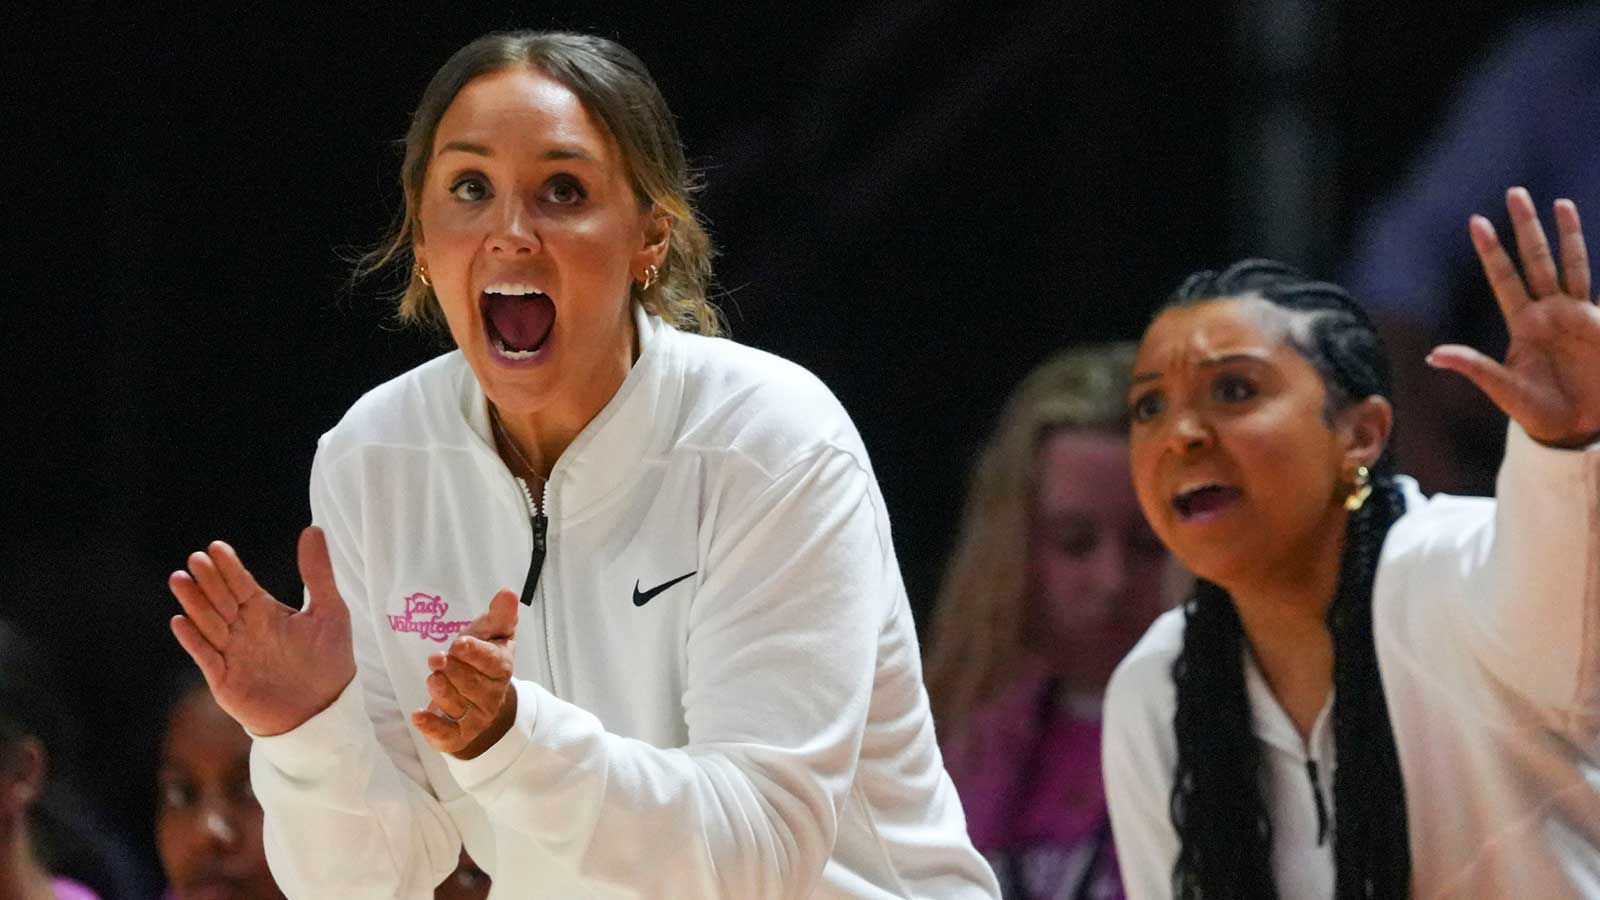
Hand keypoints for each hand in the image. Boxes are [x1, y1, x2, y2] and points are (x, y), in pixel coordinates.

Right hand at [168, 526, 355, 735]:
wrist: (324, 711)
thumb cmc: (329, 660)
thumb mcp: (329, 610)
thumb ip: (318, 572)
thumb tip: (313, 528)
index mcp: (265, 612)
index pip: (241, 584)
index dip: (229, 567)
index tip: (216, 546)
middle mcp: (244, 629)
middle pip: (220, 599)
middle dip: (208, 580)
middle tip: (196, 558)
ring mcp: (232, 653)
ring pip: (208, 623)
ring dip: (193, 603)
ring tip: (180, 579)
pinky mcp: (225, 679)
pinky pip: (205, 656)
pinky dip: (193, 640)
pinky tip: (180, 621)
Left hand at [411, 589, 518, 759]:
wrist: (480, 703)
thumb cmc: (481, 661)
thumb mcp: (490, 635)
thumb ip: (498, 616)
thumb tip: (508, 592)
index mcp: (501, 668)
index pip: (491, 661)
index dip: (474, 653)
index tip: (458, 644)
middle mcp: (491, 695)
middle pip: (470, 683)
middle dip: (452, 670)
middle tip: (437, 658)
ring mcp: (476, 717)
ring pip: (456, 705)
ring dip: (441, 691)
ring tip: (433, 678)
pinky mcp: (458, 735)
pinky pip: (446, 734)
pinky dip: (432, 727)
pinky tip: (418, 715)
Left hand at [1428, 187, 1599, 447]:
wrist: (1578, 429)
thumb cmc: (1538, 412)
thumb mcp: (1503, 389)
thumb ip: (1474, 367)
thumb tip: (1432, 355)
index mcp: (1521, 324)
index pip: (1503, 277)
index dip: (1491, 250)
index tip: (1476, 221)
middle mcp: (1547, 312)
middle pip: (1534, 259)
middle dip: (1525, 227)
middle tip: (1515, 192)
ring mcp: (1576, 314)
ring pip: (1570, 263)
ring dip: (1565, 234)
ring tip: (1560, 203)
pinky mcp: (1599, 323)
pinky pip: (1598, 286)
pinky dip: (1596, 261)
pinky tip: (1594, 238)